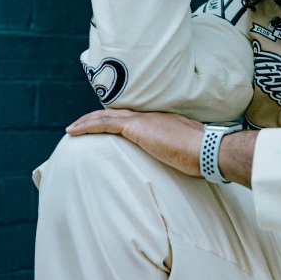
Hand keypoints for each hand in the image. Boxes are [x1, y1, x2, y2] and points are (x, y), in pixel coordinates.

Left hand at [66, 110, 203, 177]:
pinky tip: (74, 131)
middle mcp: (151, 117)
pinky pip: (105, 124)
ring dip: (87, 122)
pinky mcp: (136, 127)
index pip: (134, 119)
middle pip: (117, 114)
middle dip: (97, 119)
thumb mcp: (187, 154)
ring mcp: (144, 120)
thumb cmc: (203, 157)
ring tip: (72, 129)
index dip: (117, 121)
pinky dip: (88, 126)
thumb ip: (179, 155)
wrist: (208, 150)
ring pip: (107, 116)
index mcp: (163, 122)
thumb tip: (181, 165)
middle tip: (81, 126)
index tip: (105, 126)